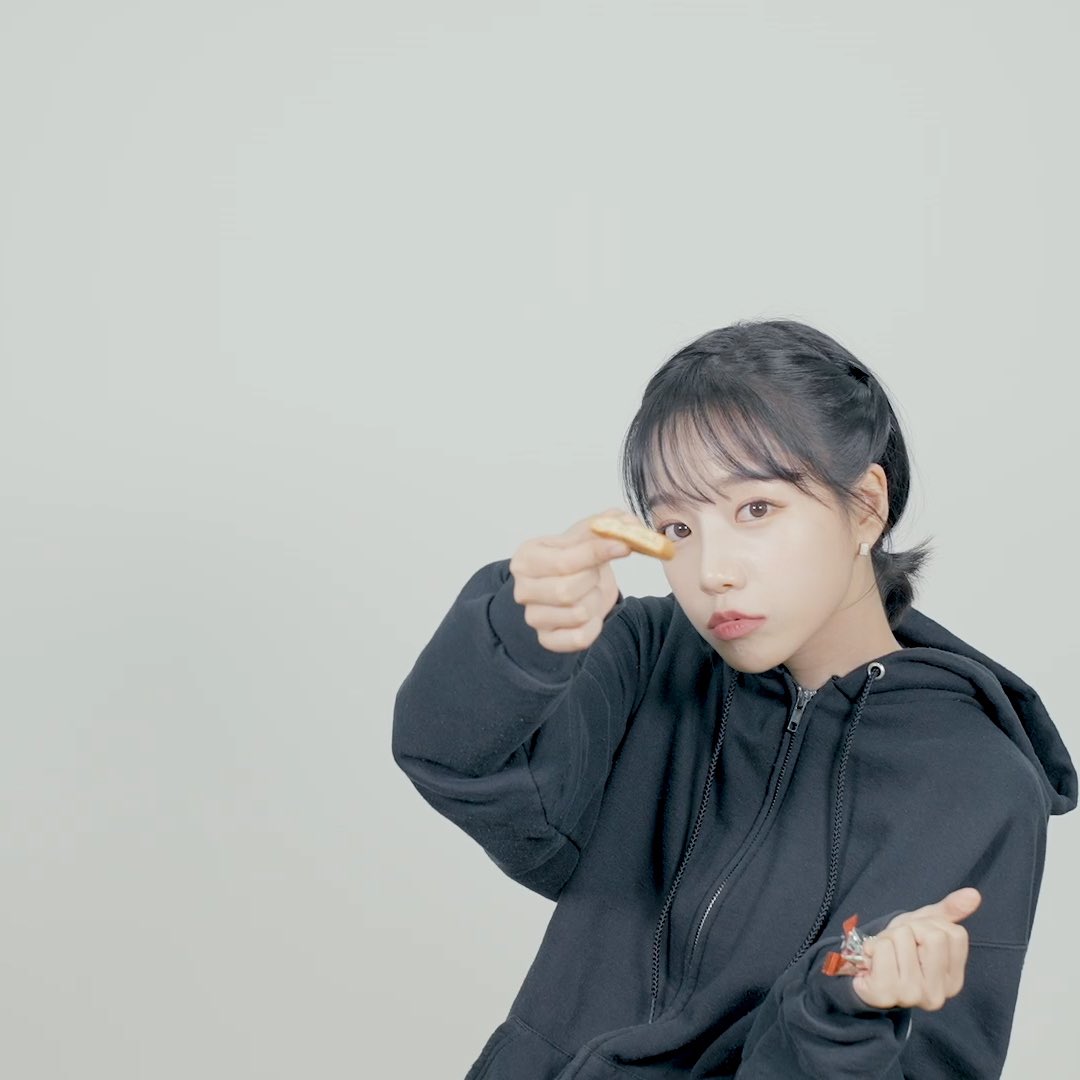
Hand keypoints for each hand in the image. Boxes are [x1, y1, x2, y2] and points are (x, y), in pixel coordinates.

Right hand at [508, 508, 633, 652]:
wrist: (574, 585)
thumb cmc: (576, 559)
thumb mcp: (587, 535)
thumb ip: (607, 524)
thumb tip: (628, 524)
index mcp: (526, 558)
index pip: (563, 561)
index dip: (596, 553)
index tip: (623, 547)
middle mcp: (522, 589)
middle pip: (567, 591)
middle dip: (592, 580)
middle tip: (594, 572)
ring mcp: (532, 617)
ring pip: (578, 614)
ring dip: (594, 601)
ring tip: (589, 591)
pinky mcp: (546, 640)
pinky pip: (580, 638)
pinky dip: (594, 626)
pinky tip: (590, 614)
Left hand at [851, 887, 981, 1010]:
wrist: (866, 969)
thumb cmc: (899, 948)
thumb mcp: (924, 926)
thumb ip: (950, 911)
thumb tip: (974, 894)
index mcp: (953, 981)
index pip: (954, 934)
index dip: (930, 927)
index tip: (917, 940)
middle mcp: (938, 994)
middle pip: (931, 935)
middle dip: (908, 929)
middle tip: (898, 945)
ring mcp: (912, 996)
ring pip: (902, 937)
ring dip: (887, 937)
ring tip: (884, 953)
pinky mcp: (885, 994)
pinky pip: (881, 948)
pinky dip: (872, 945)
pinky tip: (873, 960)